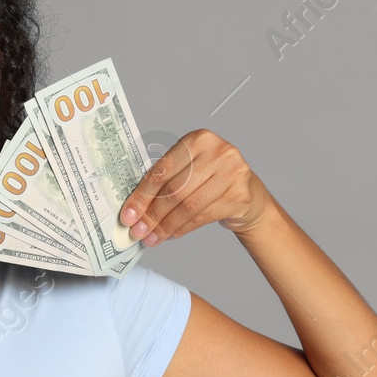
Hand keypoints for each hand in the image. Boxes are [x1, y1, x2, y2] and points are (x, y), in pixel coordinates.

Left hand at [119, 130, 271, 244]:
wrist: (248, 192)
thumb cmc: (212, 179)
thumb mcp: (190, 169)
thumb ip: (166, 181)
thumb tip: (134, 208)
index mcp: (199, 139)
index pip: (162, 170)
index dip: (142, 195)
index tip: (128, 214)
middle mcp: (218, 152)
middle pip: (175, 189)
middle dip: (152, 214)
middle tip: (137, 231)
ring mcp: (232, 173)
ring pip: (188, 206)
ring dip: (165, 226)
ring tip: (152, 238)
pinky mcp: (240, 196)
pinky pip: (203, 217)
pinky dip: (182, 228)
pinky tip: (171, 234)